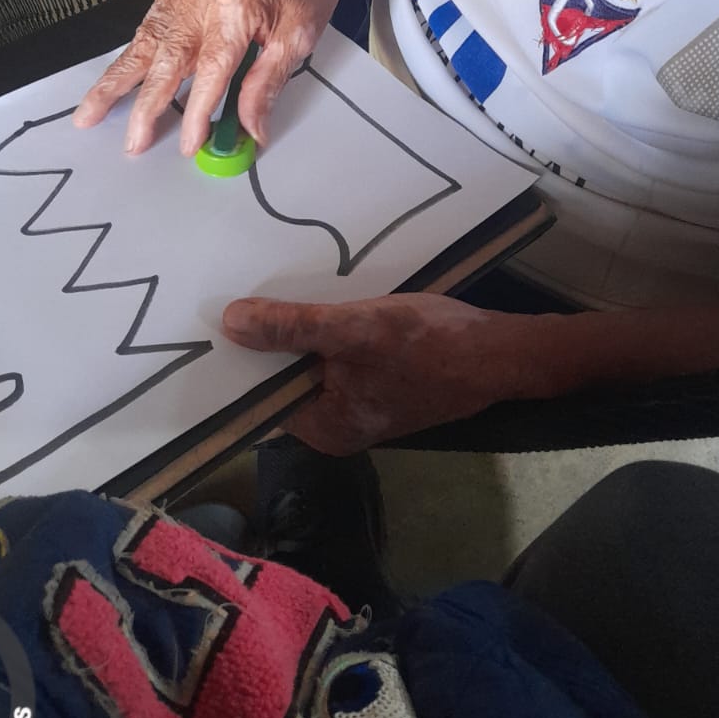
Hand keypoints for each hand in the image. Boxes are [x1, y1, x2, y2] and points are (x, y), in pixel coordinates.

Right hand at [73, 0, 346, 155]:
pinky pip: (152, 19)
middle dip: (144, 105)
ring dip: (117, 79)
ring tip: (90, 112)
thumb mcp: (299, 37)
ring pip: (146, 38)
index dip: (196, 113)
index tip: (188, 145)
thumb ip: (267, 84)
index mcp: (237, 3)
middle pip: (166, 57)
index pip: (210, 71)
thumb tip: (251, 129)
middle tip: (131, 143)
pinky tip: (120, 76)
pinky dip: (136, 50)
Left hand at [221, 293, 529, 452]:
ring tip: (276, 289)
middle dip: (272, 340)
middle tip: (243, 293)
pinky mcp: (381, 382)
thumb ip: (293, 328)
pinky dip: (330, 331)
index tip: (217, 320)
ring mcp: (361, 404)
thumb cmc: (429, 345)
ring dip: (302, 331)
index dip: (241, 359)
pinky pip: (339, 357)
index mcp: (325, 428)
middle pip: (285, 378)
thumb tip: (231, 324)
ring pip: (313, 364)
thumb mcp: (355, 329)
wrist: (501, 352)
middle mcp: (338, 425)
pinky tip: (324, 299)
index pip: (261, 396)